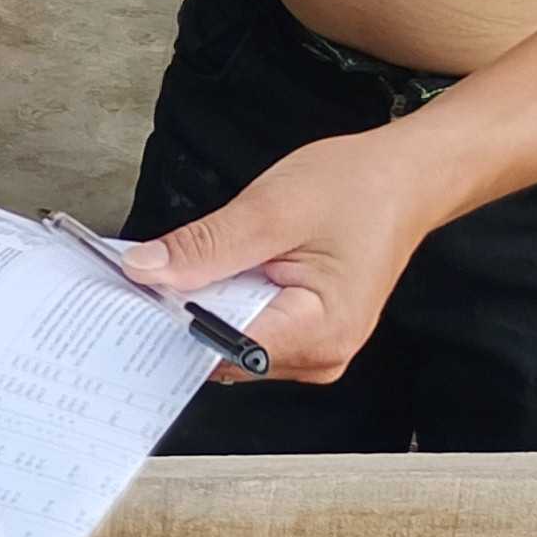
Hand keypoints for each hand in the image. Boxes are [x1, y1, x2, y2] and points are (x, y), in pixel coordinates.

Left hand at [119, 129, 430, 382]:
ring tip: (177, 268)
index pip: (222, 348)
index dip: (170, 323)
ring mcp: (313, 352)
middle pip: (221, 353)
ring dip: (197, 308)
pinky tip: (206, 276)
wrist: (407, 180)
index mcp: (320, 332)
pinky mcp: (303, 338)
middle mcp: (319, 356)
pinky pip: (244, 331)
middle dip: (179, 315)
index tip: (129, 296)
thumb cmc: (358, 188)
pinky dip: (218, 304)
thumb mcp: (272, 208)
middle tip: (138, 274)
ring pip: (227, 345)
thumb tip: (144, 271)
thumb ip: (206, 246)